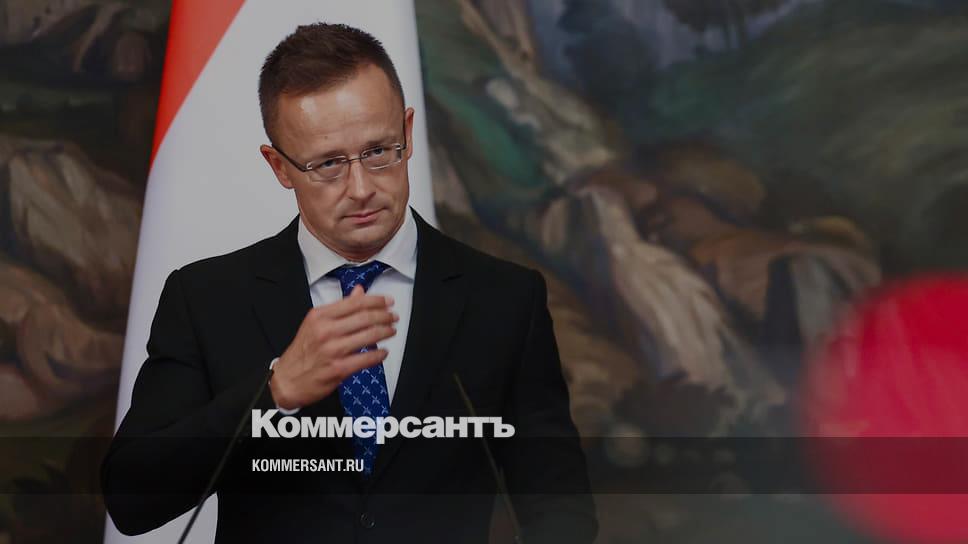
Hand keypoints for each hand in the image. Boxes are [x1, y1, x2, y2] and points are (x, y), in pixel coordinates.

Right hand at [269, 285, 396, 409]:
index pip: (354, 303)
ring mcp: (332, 350)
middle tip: (394, 316)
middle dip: (384, 316)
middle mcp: (325, 331)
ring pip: (369, 336)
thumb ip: (340, 308)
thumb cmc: (303, 351)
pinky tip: (384, 352)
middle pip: (365, 318)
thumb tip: (359, 291)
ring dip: (385, 332)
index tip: (388, 301)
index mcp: (319, 316)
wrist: (287, 380)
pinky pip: (366, 359)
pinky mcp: (338, 369)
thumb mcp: (315, 323)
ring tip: (391, 331)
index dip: (376, 301)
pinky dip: (379, 355)